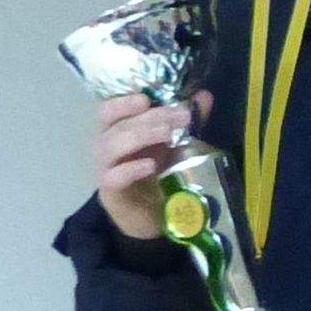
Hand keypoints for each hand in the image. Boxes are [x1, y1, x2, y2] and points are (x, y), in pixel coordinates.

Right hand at [93, 87, 206, 240]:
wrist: (149, 215)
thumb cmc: (157, 174)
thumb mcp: (173, 144)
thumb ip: (186, 121)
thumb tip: (204, 96)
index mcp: (117, 131)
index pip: (109, 109)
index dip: (124, 101)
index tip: (147, 98)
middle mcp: (107, 146)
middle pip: (118, 125)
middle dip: (150, 117)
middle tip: (180, 116)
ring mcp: (106, 169)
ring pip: (112, 146)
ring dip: (140, 136)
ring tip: (166, 134)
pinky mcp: (111, 192)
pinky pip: (114, 176)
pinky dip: (131, 168)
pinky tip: (151, 165)